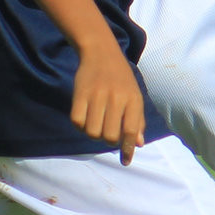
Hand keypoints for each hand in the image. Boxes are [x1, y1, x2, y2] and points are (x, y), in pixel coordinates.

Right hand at [70, 45, 144, 163]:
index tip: (125, 161)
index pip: (131, 131)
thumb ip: (137, 120)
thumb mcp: (134, 96)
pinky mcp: (80, 93)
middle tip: (108, 132)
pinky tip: (85, 118)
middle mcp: (116, 98)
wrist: (101, 52)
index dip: (128, 149)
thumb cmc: (121, 78)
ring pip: (92, 132)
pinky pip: (77, 122)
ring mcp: (97, 95)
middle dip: (109, 140)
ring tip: (97, 124)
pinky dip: (81, 125)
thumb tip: (137, 144)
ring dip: (94, 134)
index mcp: (133, 99)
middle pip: (110, 136)